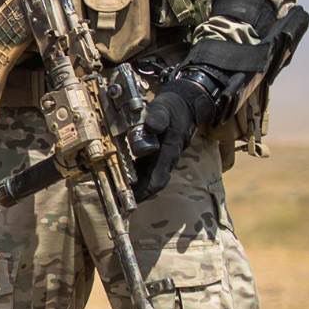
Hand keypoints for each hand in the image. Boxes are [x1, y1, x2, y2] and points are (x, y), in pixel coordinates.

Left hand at [130, 71, 222, 201]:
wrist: (187, 103)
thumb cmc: (173, 107)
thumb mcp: (164, 108)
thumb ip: (157, 118)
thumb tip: (150, 128)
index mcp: (168, 151)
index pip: (156, 178)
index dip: (144, 192)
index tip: (130, 202)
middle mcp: (168, 158)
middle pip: (154, 184)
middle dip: (139, 195)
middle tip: (121, 206)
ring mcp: (165, 157)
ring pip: (152, 178)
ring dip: (139, 189)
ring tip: (121, 197)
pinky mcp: (162, 154)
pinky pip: (150, 170)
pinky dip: (139, 178)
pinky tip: (127, 180)